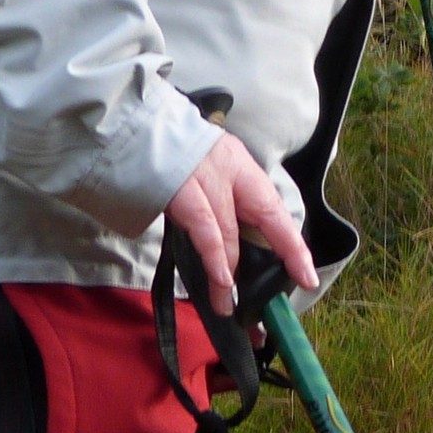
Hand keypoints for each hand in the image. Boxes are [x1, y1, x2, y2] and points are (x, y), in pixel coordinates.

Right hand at [163, 131, 317, 313]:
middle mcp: (227, 167)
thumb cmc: (165, 158)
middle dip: (287, 252)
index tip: (306, 277)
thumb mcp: (204, 171)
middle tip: (291, 290)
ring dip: (229, 272)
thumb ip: (221, 202)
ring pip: (229, 230)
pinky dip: (214, 257)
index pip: (274, 207)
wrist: (126, 128)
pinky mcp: (178, 188)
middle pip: (267, 213)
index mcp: (238, 165)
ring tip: (227, 305)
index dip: (293, 244)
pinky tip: (220, 280)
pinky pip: (204, 229)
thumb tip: (231, 252)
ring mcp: (203, 176)